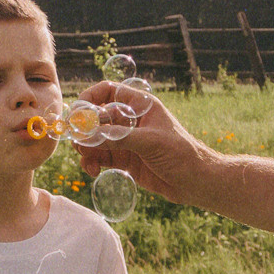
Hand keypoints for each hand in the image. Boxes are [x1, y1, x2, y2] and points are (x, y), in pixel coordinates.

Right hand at [70, 80, 211, 203]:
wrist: (196, 182)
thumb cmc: (181, 154)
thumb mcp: (150, 142)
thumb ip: (118, 137)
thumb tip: (89, 135)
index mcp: (140, 106)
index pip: (109, 91)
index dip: (90, 97)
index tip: (78, 112)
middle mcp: (130, 120)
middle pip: (96, 117)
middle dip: (84, 128)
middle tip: (77, 141)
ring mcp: (126, 140)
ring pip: (95, 139)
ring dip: (86, 148)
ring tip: (86, 160)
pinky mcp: (124, 159)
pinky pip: (100, 156)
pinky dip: (91, 161)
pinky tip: (93, 170)